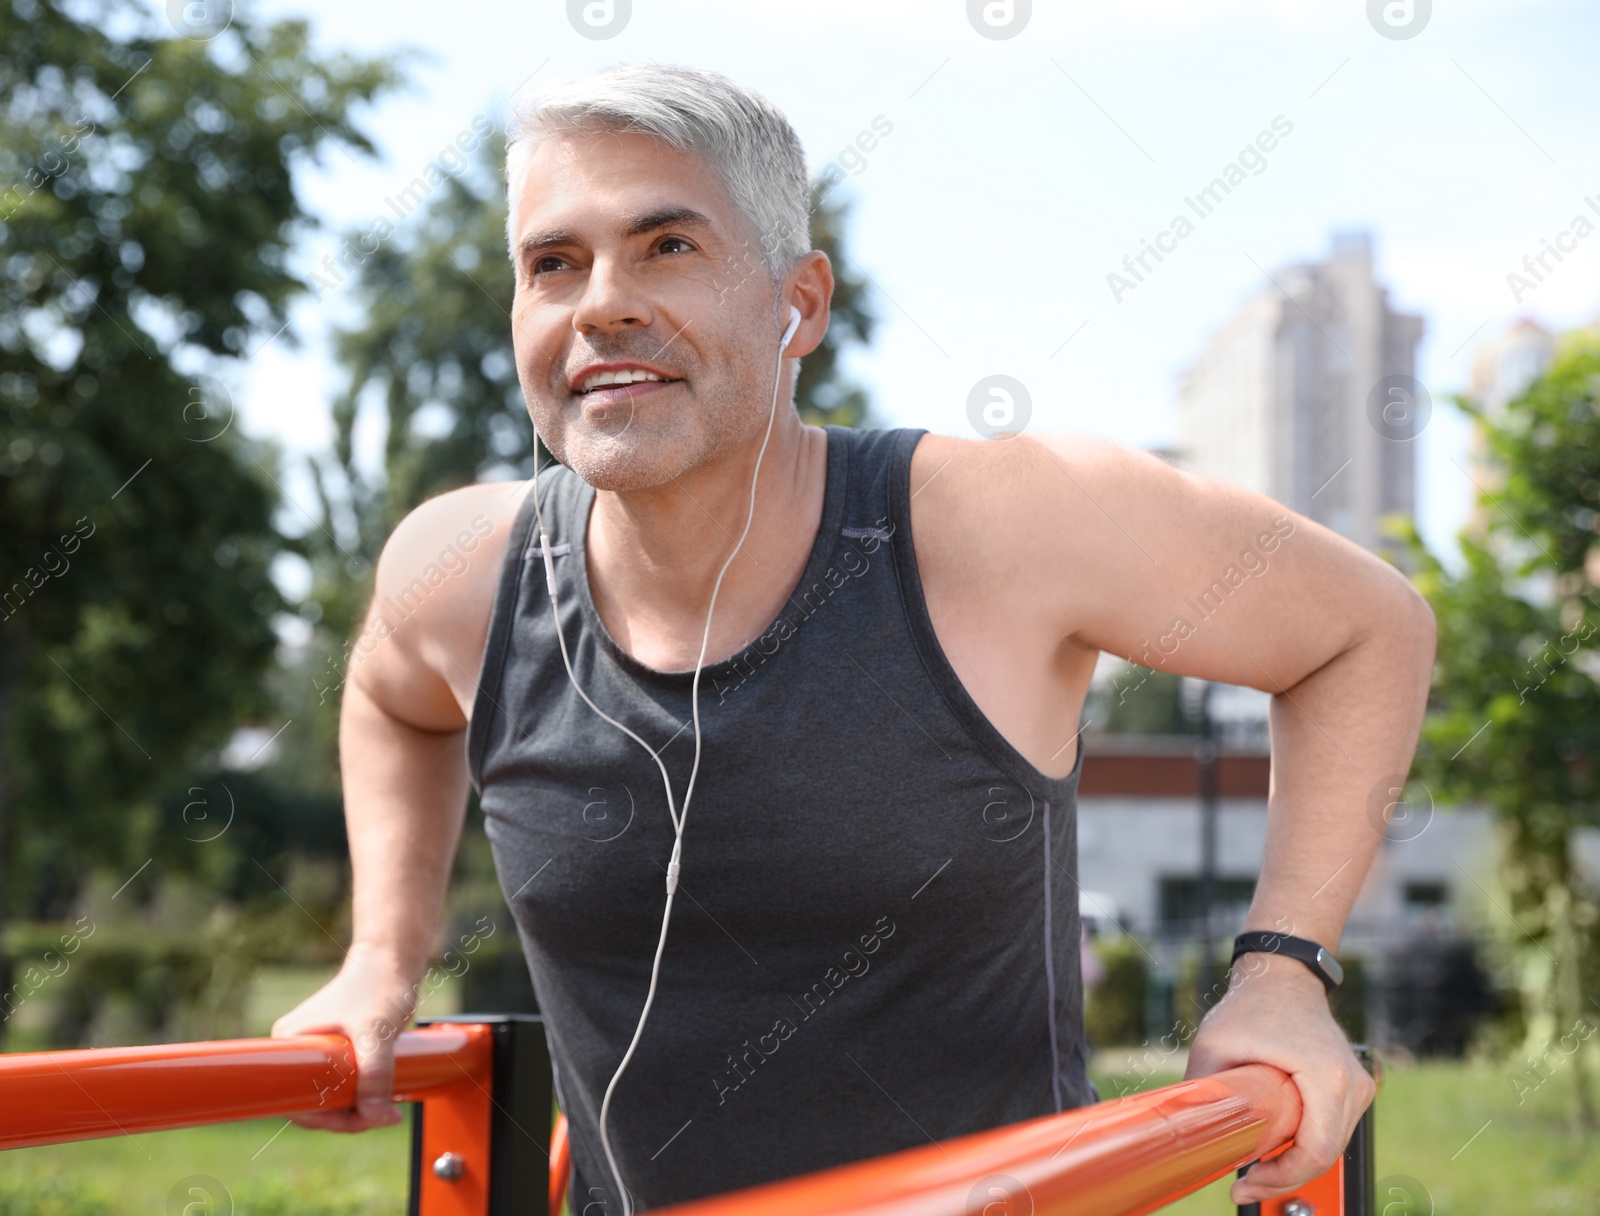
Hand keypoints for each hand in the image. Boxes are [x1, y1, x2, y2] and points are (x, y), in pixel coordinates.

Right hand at [270, 944, 419, 1131]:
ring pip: (333, 1097)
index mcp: (290, 1043)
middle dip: (350, 1116)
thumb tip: (373, 1115)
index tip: (360, 1120)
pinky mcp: (338, 1051)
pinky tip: (387, 1099)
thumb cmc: (378, 985)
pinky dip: (365, 1096)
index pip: (295, 1101)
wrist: (395, 961)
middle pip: (315, 1103)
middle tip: (385, 1116)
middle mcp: (298, 1049)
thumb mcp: (375, 1031)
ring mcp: (318, 1051)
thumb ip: (374, 1072)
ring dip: (361, 1109)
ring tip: (391, 1109)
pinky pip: (345, 1084)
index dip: (327, 1118)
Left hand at [1184, 952, 1375, 1205]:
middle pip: (1325, 1155)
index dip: (1280, 1178)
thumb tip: (1185, 1135)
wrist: (1282, 976)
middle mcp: (1352, 1084)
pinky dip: (1304, 1145)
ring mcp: (1358, 1086)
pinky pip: (1331, 1130)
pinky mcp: (1351, 1088)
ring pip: (1330, 1147)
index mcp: (1327, 1076)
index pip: (1314, 1152)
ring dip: (1294, 1163)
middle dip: (1284, 1177)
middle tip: (1244, 1184)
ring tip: (1255, 1169)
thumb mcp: (1212, 1047)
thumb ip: (1201, 1092)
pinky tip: (1275, 1148)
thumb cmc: (1251, 1005)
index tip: (1245, 1184)